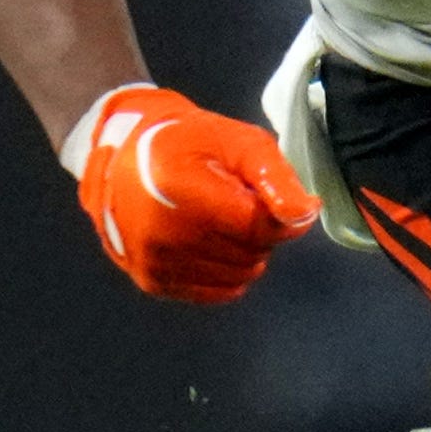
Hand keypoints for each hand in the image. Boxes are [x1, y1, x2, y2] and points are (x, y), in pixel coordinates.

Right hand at [68, 82, 312, 303]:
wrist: (126, 156)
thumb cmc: (189, 143)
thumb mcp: (237, 141)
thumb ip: (275, 176)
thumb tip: (304, 215)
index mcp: (178, 187)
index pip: (256, 224)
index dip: (277, 213)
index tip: (268, 196)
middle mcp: (161, 232)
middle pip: (251, 251)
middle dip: (257, 229)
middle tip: (235, 201)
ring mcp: (154, 261)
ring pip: (240, 274)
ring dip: (244, 251)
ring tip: (220, 219)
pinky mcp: (153, 281)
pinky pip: (220, 291)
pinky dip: (227, 270)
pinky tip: (210, 241)